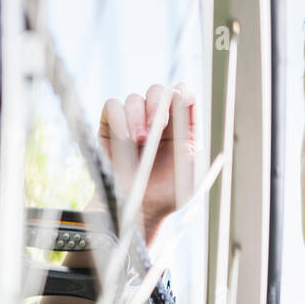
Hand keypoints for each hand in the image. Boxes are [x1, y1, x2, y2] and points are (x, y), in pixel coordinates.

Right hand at [89, 83, 196, 243]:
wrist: (139, 212)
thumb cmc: (169, 195)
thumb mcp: (193, 171)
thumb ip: (194, 139)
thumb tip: (185, 103)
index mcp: (182, 127)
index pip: (183, 95)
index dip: (182, 93)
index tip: (180, 102)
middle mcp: (157, 121)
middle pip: (158, 91)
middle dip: (158, 102)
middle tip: (158, 123)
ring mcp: (133, 123)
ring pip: (133, 99)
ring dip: (137, 116)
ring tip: (141, 140)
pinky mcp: (110, 129)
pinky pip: (111, 107)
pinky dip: (119, 118)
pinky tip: (125, 137)